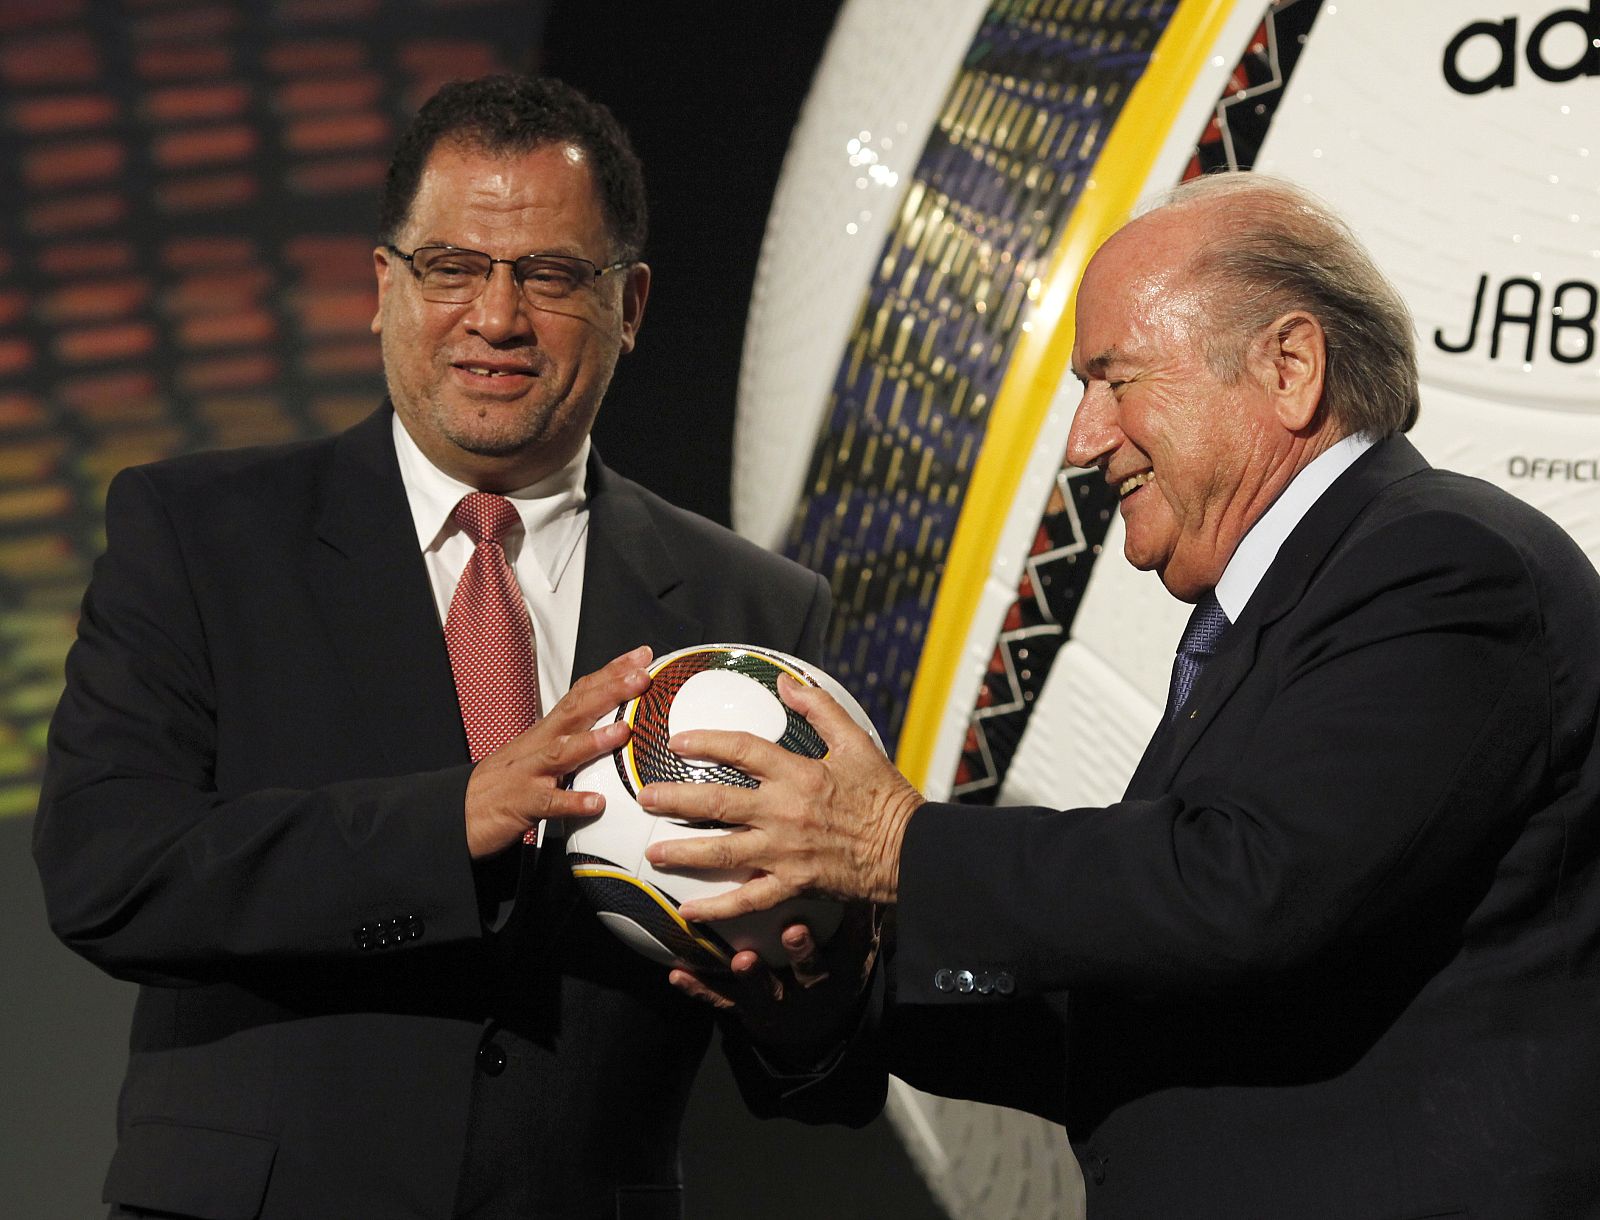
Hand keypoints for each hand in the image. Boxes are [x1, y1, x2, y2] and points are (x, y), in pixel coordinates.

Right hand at [463, 645, 650, 858]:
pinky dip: (572, 801)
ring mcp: (530, 772)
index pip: (582, 693)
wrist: (458, 810)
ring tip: (624, 731)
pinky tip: (595, 803)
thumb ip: (573, 736)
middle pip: (576, 711)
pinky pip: (550, 803)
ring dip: (593, 740)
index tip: (641, 657)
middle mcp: (539, 744)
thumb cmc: (507, 781)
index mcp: (547, 730)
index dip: (611, 673)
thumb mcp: (540, 750)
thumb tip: (614, 724)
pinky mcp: (522, 803)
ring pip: (562, 751)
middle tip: (641, 677)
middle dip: (610, 691)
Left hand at [639, 674, 922, 916]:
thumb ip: (819, 709)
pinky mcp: (793, 883)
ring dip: (684, 853)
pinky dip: (717, 908)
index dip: (706, 742)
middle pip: (718, 802)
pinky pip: (748, 899)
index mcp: (798, 773)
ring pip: (723, 853)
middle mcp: (784, 811)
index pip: (741, 750)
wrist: (909, 849)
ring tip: (653, 853)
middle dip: (676, 801)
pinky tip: (689, 912)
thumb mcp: (856, 742)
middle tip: (646, 799)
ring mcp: (785, 851)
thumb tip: (785, 682)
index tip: (678, 743)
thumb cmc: (884, 794)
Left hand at [669, 904, 879, 1056]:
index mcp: (836, 971)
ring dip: (749, 976)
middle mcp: (807, 990)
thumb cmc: (837, 969)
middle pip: (805, 974)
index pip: (836, 955)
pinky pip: (721, 1000)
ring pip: (760, 990)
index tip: (802, 925)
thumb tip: (870, 879)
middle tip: (788, 934)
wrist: (818, 1026)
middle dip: (798, 955)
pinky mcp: (745, 1009)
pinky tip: (677, 974)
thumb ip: (862, 917)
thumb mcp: (858, 950)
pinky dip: (699, 988)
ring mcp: (774, 1002)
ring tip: (740, 959)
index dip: (824, 943)